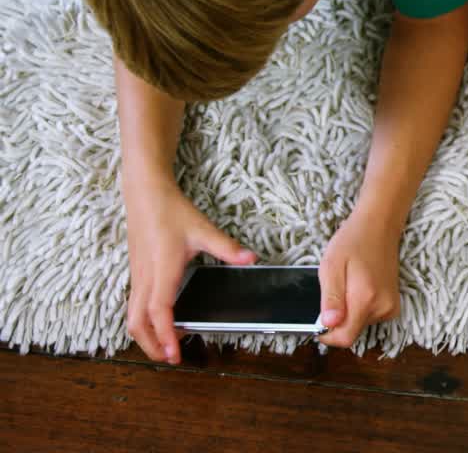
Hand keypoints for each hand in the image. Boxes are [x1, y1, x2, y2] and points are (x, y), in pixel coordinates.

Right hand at [125, 180, 255, 363]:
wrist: (144, 194)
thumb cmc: (171, 211)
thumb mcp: (203, 229)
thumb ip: (227, 247)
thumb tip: (251, 259)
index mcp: (162, 270)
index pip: (159, 311)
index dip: (165, 335)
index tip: (174, 354)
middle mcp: (145, 277)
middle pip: (137, 323)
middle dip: (151, 345)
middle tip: (170, 358)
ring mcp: (137, 276)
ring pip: (131, 316)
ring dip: (144, 335)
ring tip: (166, 344)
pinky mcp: (136, 273)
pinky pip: (133, 305)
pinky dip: (143, 320)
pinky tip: (161, 320)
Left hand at [317, 214, 401, 347]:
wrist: (379, 226)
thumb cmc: (353, 241)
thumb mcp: (331, 266)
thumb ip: (331, 298)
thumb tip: (329, 324)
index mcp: (366, 299)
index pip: (345, 338)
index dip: (327, 335)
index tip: (318, 322)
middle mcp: (382, 307)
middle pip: (351, 332)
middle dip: (337, 319)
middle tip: (335, 290)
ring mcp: (390, 307)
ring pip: (359, 325)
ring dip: (348, 312)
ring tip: (349, 285)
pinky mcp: (393, 305)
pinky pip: (369, 318)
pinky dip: (359, 309)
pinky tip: (359, 288)